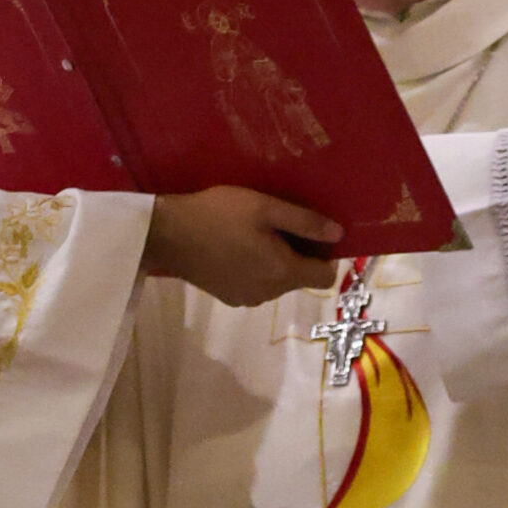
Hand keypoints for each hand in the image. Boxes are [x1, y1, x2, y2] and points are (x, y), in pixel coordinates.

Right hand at [144, 187, 340, 306]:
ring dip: (275, 262)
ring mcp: (248, 299)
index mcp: (283, 272)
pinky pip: (256, 286)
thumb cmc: (219, 214)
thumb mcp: (265, 208)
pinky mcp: (229, 298)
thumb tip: (339, 235)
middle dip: (297, 255)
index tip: (311, 234)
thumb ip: (305, 222)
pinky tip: (235, 249)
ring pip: (277, 282)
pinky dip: (254, 270)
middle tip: (276, 226)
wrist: (168, 235)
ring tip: (253, 235)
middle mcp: (270, 293)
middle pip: (300, 278)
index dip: (325, 255)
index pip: (325, 276)